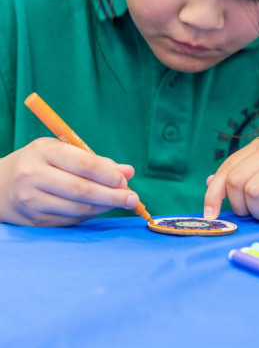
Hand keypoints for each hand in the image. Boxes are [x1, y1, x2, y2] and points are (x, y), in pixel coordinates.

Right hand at [0, 138, 138, 225]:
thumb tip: (128, 172)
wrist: (0, 185)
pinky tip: (100, 209)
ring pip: (77, 208)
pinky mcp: (33, 220)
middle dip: (112, 195)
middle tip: (132, 198)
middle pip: (81, 190)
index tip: (126, 180)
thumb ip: (95, 161)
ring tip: (120, 202)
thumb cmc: (40, 162)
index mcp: (44, 151)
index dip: (108, 175)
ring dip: (104, 207)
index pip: (83, 164)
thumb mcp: (62, 151)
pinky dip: (89, 215)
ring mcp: (31, 201)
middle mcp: (34, 176)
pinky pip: (69, 220)